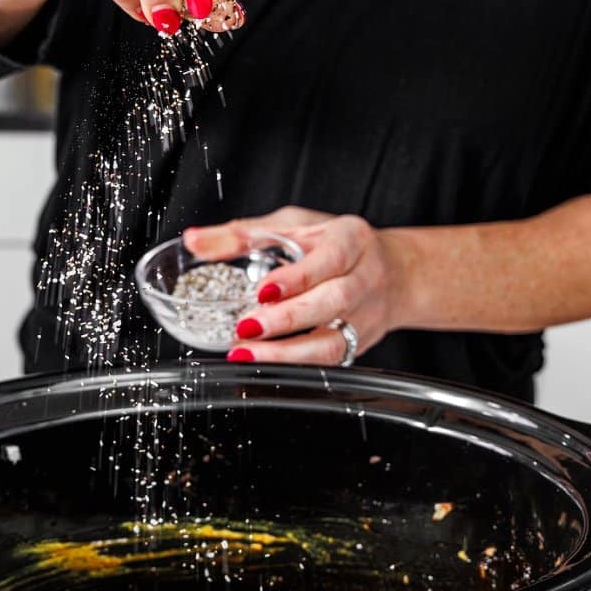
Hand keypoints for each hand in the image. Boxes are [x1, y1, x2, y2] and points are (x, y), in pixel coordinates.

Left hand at [183, 207, 409, 365]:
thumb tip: (194, 241)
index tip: (262, 291)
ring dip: (289, 353)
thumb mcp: (294, 226)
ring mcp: (366, 316)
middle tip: (246, 327)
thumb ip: (243, 234)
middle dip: (287, 319)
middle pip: (334, 301)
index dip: (297, 277)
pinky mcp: (359, 344)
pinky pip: (332, 361)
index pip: (330, 259)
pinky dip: (297, 365)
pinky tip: (267, 365)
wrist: (395, 274)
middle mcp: (365, 278)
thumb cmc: (335, 245)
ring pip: (334, 341)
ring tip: (247, 354)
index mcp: (352, 240)